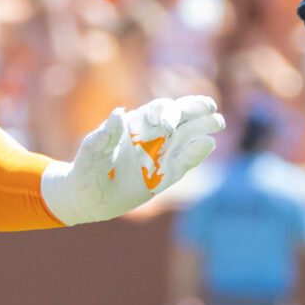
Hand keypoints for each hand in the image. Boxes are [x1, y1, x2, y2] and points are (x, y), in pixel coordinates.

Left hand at [42, 95, 224, 225]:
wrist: (88, 198)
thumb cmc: (87, 169)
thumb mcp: (93, 150)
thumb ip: (106, 134)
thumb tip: (119, 113)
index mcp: (136, 124)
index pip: (159, 110)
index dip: (167, 113)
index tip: (168, 127)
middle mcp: (153, 135)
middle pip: (179, 116)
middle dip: (194, 109)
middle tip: (209, 107)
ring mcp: (162, 155)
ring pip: (187, 136)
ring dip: (202, 127)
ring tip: (217, 122)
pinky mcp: (166, 176)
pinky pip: (184, 162)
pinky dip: (196, 153)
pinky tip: (208, 144)